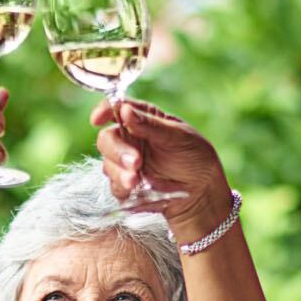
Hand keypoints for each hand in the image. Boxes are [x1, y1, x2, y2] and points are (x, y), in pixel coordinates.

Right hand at [91, 99, 233, 242]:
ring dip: (119, 172)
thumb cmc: (194, 156)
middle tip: (135, 162)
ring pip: (107, 164)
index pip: (116, 108)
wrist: (202, 191)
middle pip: (106, 139)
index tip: (98, 119)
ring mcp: (126, 162)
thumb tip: (124, 109)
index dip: (104, 111)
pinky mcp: (126, 184)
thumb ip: (150, 125)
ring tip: (136, 180)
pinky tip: (136, 190)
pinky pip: (114, 186)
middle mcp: (130, 138)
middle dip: (117, 151)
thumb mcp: (177, 136)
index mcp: (142, 118)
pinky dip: (122, 188)